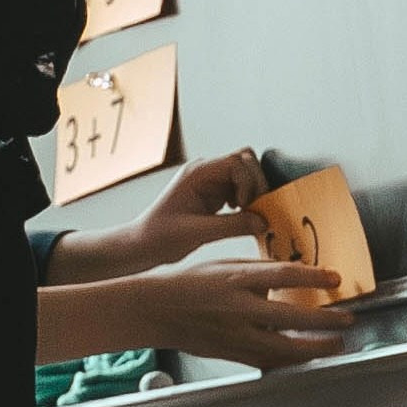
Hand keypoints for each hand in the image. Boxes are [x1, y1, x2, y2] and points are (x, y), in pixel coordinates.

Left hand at [118, 148, 268, 267]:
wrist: (143, 246)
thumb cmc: (159, 236)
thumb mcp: (198, 233)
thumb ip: (233, 226)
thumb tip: (263, 222)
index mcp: (197, 173)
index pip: (237, 161)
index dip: (248, 182)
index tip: (243, 206)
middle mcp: (205, 173)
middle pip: (245, 162)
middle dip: (255, 185)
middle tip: (253, 211)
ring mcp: (210, 183)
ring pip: (246, 175)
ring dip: (252, 194)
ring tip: (247, 216)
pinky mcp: (214, 196)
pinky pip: (240, 190)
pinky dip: (247, 202)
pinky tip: (240, 218)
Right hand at [145, 258, 352, 370]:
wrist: (156, 310)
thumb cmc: (189, 284)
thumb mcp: (225, 265)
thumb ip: (258, 274)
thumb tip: (292, 280)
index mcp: (236, 278)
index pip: (283, 274)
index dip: (313, 276)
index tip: (336, 278)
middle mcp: (238, 308)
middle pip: (292, 316)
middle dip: (325, 321)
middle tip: (348, 320)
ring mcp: (235, 334)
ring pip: (284, 347)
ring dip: (315, 347)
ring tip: (336, 344)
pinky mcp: (232, 353)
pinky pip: (268, 360)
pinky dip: (290, 359)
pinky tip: (305, 357)